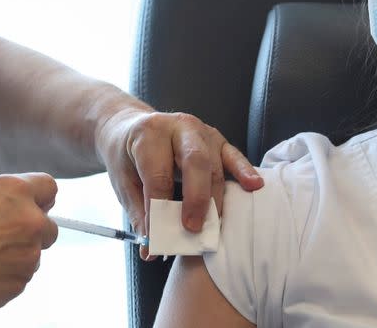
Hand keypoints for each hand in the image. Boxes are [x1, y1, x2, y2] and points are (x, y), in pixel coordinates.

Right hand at [0, 173, 57, 313]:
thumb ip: (2, 201)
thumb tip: (13, 207)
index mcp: (17, 191)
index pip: (49, 188)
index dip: (40, 199)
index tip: (34, 207)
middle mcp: (30, 220)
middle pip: (49, 227)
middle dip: (33, 233)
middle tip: (4, 239)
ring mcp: (28, 254)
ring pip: (32, 256)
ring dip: (15, 257)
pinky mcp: (19, 282)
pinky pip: (18, 279)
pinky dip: (3, 278)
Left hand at [97, 109, 263, 259]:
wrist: (130, 126)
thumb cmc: (127, 156)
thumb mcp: (123, 181)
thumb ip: (139, 214)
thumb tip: (151, 250)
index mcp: (148, 134)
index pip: (158, 175)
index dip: (158, 209)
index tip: (157, 239)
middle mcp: (178, 126)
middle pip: (195, 161)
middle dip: (196, 199)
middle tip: (192, 229)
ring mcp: (201, 130)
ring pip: (215, 164)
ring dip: (216, 198)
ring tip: (213, 226)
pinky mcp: (216, 138)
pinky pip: (233, 155)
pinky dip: (244, 171)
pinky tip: (253, 185)